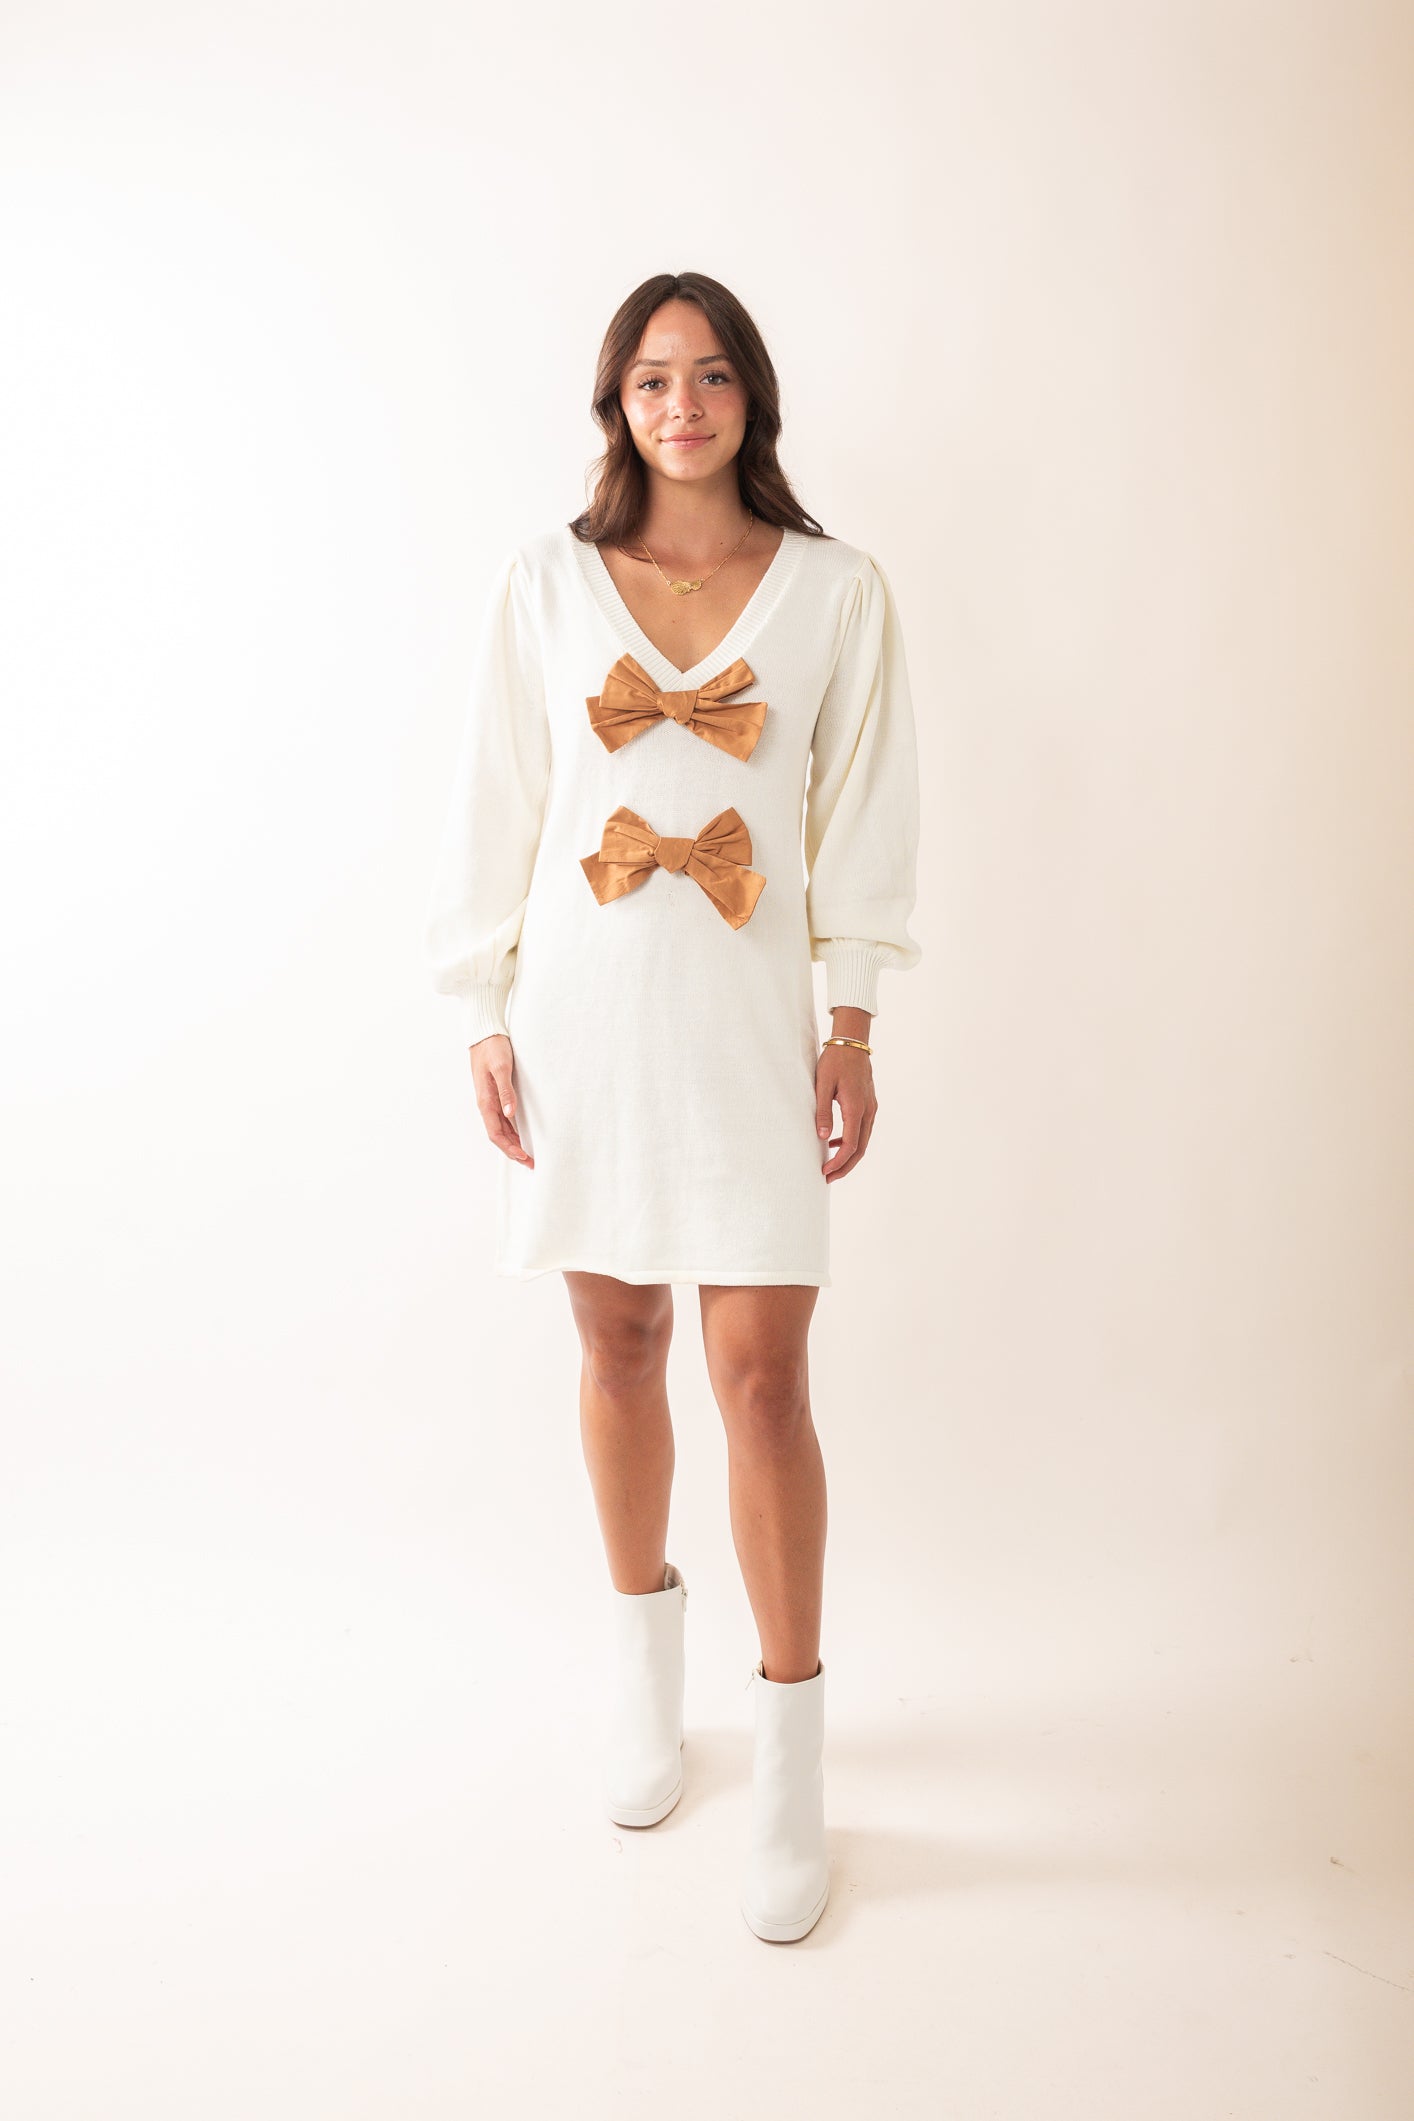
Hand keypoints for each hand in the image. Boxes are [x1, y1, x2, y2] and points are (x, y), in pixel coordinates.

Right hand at [469, 1033, 533, 1165]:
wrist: (484, 1034)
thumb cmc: (492, 1048)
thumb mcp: (502, 1068)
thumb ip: (506, 1091)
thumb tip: (510, 1113)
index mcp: (485, 1101)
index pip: (496, 1134)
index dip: (509, 1148)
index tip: (524, 1157)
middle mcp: (486, 1104)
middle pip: (498, 1136)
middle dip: (513, 1151)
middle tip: (530, 1162)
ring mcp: (489, 1100)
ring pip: (500, 1129)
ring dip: (512, 1143)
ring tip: (527, 1154)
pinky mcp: (494, 1094)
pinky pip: (502, 1119)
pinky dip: (511, 1130)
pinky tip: (520, 1134)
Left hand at [815, 1042, 876, 1180]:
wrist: (852, 1043)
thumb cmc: (835, 1061)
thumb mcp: (822, 1085)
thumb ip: (823, 1112)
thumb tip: (823, 1137)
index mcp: (856, 1107)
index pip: (851, 1145)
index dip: (839, 1162)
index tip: (825, 1172)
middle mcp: (868, 1111)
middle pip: (860, 1149)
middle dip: (845, 1166)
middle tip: (828, 1178)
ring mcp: (871, 1108)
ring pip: (863, 1141)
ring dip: (849, 1156)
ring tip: (831, 1166)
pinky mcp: (869, 1104)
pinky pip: (863, 1129)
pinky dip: (852, 1141)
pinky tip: (836, 1142)